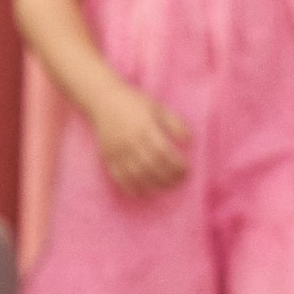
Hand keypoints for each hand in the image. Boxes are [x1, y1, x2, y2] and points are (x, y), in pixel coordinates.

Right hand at [88, 80, 190, 195]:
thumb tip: (189, 142)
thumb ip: (175, 124)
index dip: (176, 164)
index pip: (164, 152)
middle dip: (167, 177)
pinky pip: (118, 176)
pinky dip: (129, 187)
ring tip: (164, 188)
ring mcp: (117, 150)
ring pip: (135, 174)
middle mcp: (131, 141)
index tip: (186, 171)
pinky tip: (140, 192)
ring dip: (151, 185)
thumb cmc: (135, 103)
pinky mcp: (107, 156)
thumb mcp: (159, 108)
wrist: (104, 101)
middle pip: (151, 166)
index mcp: (146, 128)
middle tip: (178, 182)